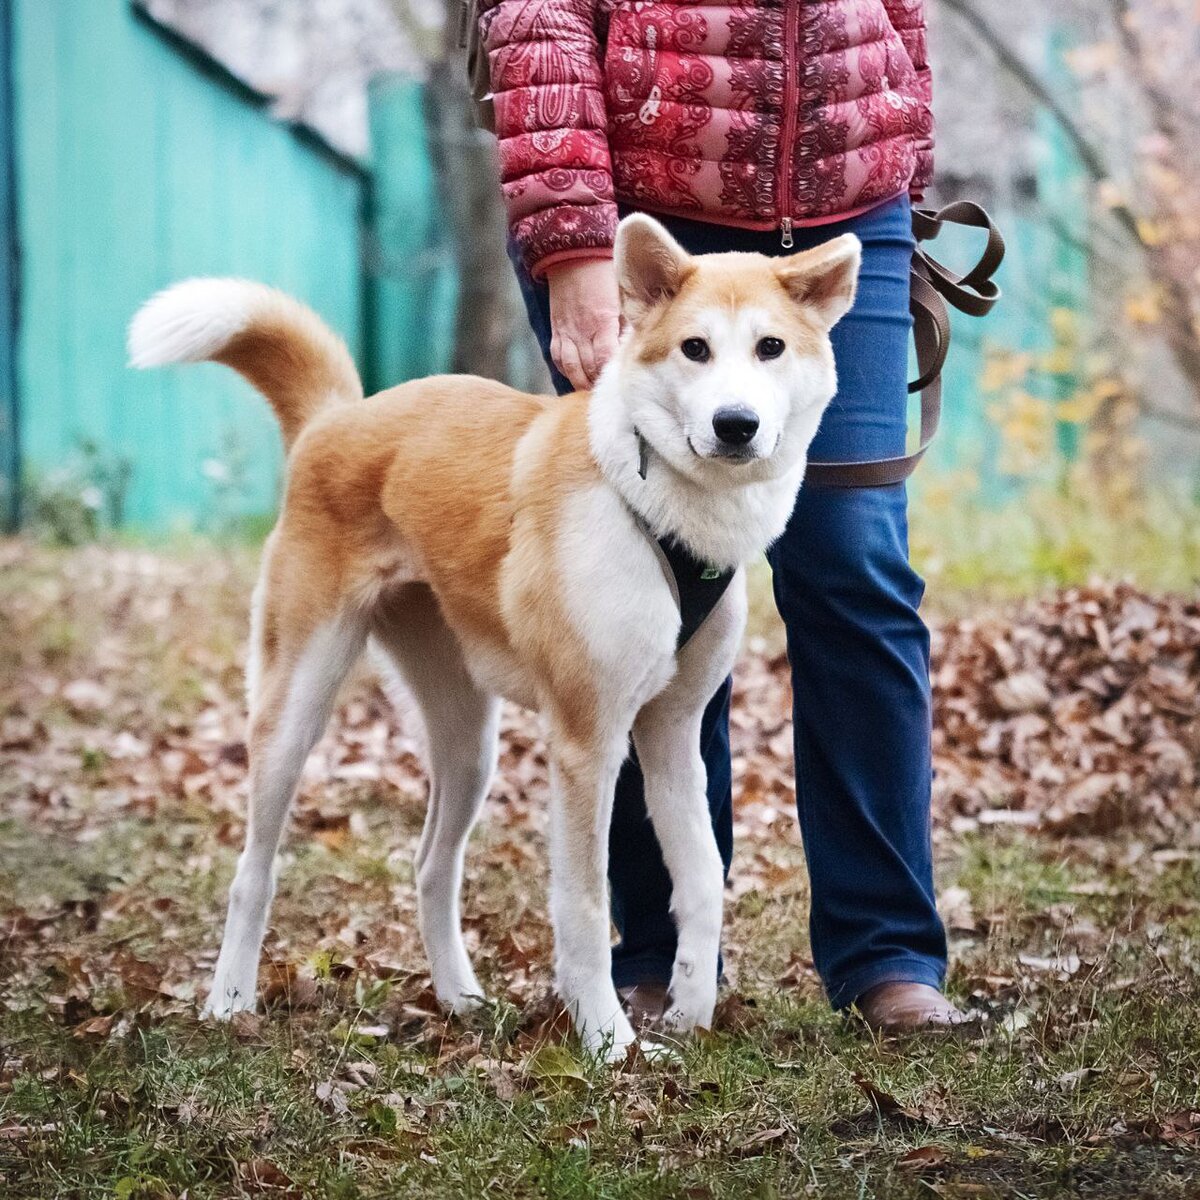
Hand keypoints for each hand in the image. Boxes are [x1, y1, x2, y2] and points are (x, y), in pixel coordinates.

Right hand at [547, 258, 619, 390]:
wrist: (574, 252)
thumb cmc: (604, 274)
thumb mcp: (622, 296)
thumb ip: (630, 322)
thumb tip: (643, 346)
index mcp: (601, 320)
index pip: (607, 358)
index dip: (616, 373)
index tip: (628, 384)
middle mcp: (582, 329)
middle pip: (590, 369)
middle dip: (602, 385)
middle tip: (618, 396)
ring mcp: (566, 332)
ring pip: (573, 369)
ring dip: (585, 383)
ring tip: (597, 395)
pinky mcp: (556, 330)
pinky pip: (560, 360)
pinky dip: (570, 372)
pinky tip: (580, 379)